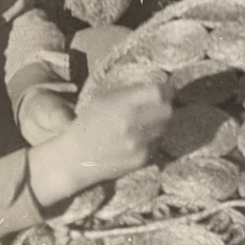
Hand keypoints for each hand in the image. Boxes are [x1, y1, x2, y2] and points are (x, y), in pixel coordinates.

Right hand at [28, 83, 172, 205]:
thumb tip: (156, 86)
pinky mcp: (143, 159)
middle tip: (156, 105)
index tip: (163, 89)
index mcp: (124, 105)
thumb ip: (130, 92)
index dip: (165, 89)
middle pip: (168, 110)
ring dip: (159, 122)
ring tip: (144, 122)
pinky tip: (137, 138)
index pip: (159, 92)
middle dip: (164, 105)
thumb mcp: (103, 98)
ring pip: (164, 127)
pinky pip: (157, 142)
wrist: (76, 157)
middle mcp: (135, 124)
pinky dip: (152, 138)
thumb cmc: (88, 123)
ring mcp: (141, 143)